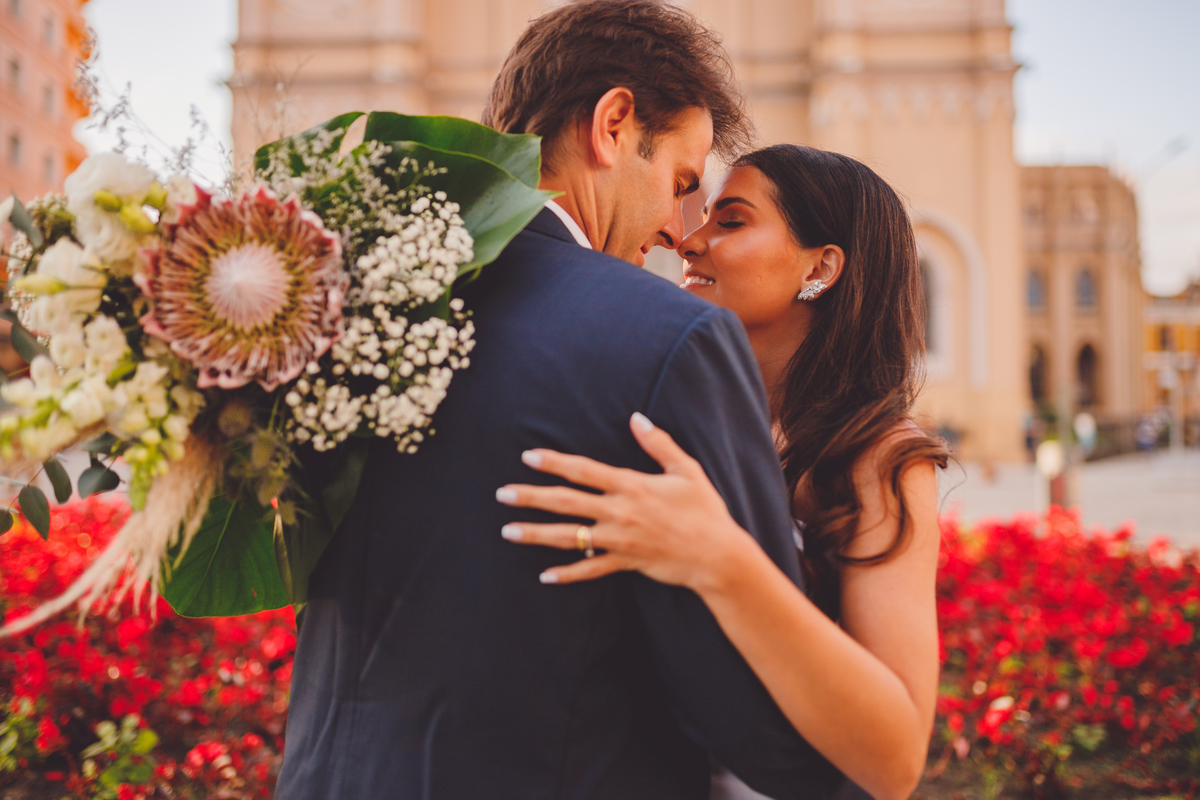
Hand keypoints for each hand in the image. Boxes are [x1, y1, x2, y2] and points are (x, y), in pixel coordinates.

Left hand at [496, 412, 753, 590]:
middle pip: (566, 502)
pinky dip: (568, 574)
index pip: (584, 470)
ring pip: (570, 537)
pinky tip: (545, 576)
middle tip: (502, 494)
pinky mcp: (626, 563)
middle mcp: (619, 512)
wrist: (718, 555)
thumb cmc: (705, 510)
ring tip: (508, 531)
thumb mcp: (687, 470)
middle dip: (531, 497)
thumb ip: (659, 444)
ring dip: (536, 534)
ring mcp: (620, 540)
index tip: (528, 456)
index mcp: (631, 486)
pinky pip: (591, 570)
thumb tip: (637, 418)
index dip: (555, 462)